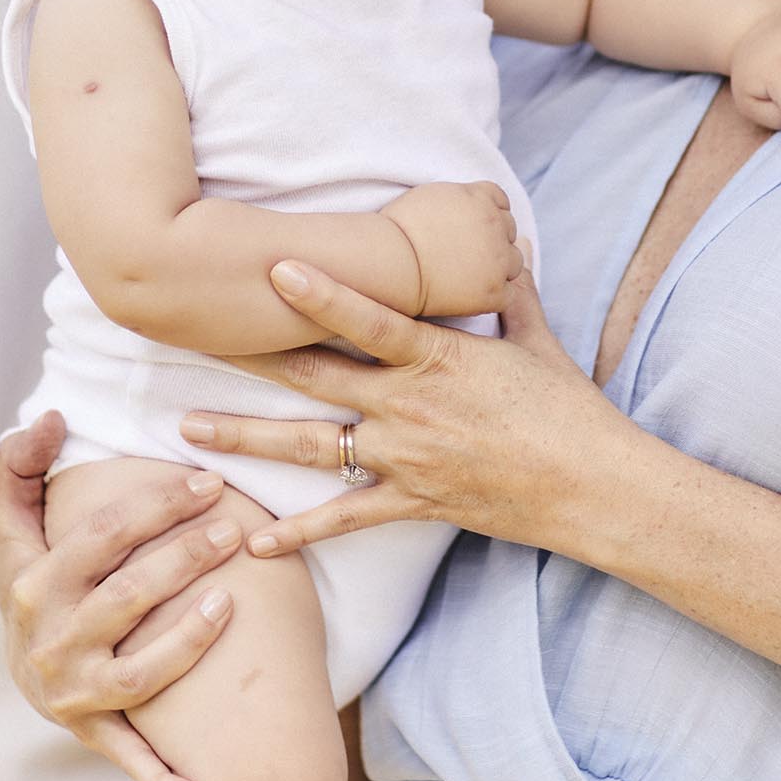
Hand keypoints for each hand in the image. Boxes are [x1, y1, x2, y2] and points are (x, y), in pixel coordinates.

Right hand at [0, 412, 241, 780]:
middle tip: (234, 529)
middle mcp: (48, 638)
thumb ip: (24, 462)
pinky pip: (126, 754)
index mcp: (33, 580)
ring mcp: (70, 688)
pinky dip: (158, 776)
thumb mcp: (17, 520)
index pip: (101, 535)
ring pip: (137, 669)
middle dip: (184, 558)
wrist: (22, 663)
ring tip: (233, 604)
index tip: (208, 481)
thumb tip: (52, 415)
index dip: (156, 503)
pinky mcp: (89, 729)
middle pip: (126, 595)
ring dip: (186, 642)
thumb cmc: (36, 575)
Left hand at [181, 264, 637, 559]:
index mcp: (437, 357)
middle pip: (314, 376)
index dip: (319, 293)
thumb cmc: (568, 407)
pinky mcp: (412, 502)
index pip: (368, 318)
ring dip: (245, 438)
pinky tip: (254, 543)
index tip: (271, 268)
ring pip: (309, 446)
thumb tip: (505, 238)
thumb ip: (508, 289)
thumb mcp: (535, 337)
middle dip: (248, 357)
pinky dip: (299, 532)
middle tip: (191, 338)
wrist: (592, 486)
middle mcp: (408, 406)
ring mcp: (404, 457)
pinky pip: (344, 518)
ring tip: (188, 431)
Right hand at [385, 180, 524, 316]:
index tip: (471, 229)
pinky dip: (493, 295)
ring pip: (514, 263)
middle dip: (493, 241)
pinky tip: (470, 295)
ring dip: (498, 268)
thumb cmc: (399, 230)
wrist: (389, 263)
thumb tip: (469, 205)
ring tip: (468, 276)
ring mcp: (499, 259)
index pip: (501, 203)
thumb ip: (462, 198)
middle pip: (509, 231)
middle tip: (466, 254)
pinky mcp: (495, 291)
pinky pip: (507, 293)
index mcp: (482, 197)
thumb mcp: (433, 195)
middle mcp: (496, 225)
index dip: (487, 216)